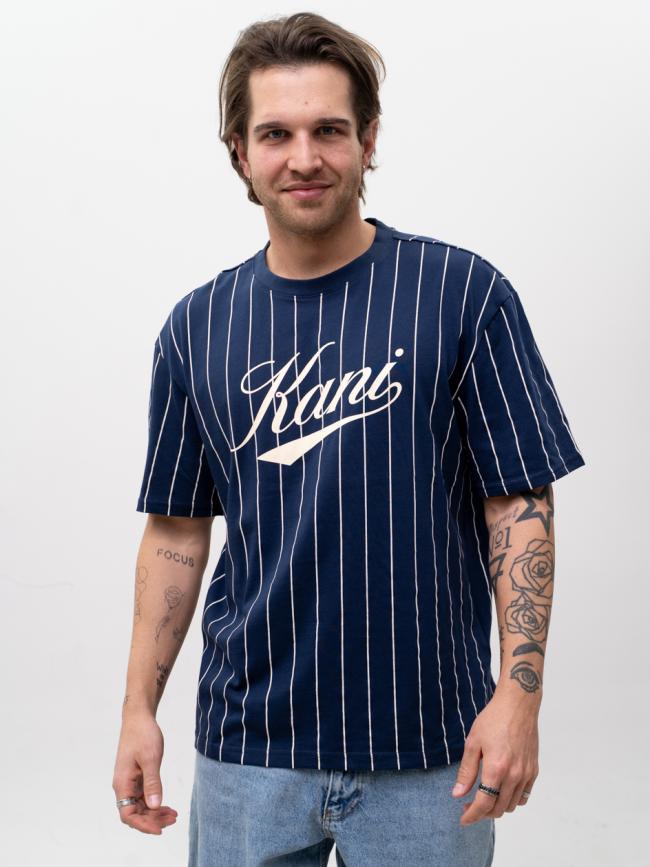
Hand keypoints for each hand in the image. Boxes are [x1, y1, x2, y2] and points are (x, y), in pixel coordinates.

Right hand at [112, 711, 177, 834]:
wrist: (139, 717)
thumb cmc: (143, 734)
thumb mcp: (151, 758)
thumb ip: (153, 783)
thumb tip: (154, 806)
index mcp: (122, 783)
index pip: (128, 815)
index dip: (143, 825)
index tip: (160, 829)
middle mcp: (123, 786)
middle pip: (135, 813)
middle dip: (153, 820)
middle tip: (173, 819)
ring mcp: (129, 782)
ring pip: (140, 806)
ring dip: (155, 813)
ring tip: (173, 815)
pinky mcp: (136, 777)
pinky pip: (143, 797)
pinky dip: (155, 803)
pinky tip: (167, 805)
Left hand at [451, 687, 539, 825]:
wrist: (518, 705)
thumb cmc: (493, 720)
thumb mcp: (473, 743)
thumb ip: (466, 772)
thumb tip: (458, 795)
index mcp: (496, 768)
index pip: (484, 804)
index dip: (472, 815)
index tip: (463, 819)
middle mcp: (514, 775)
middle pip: (498, 808)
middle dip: (482, 812)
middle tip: (469, 806)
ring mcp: (526, 774)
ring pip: (512, 805)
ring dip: (497, 807)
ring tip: (484, 797)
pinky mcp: (534, 770)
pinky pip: (524, 796)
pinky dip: (512, 800)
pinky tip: (502, 791)